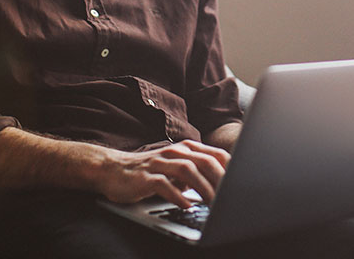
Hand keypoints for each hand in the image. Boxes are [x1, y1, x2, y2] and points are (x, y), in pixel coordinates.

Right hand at [97, 140, 230, 207]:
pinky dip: (177, 195)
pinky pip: (165, 185)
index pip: (215, 154)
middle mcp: (175, 151)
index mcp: (186, 148)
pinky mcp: (146, 176)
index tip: (241, 185)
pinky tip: (186, 206)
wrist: (112, 170)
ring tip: (213, 204)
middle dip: (221, 180)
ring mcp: (160, 162)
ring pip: (188, 170)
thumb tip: (220, 186)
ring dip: (203, 188)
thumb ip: (196, 173)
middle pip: (205, 161)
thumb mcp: (176, 169)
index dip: (230, 169)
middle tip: (230, 197)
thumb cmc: (149, 171)